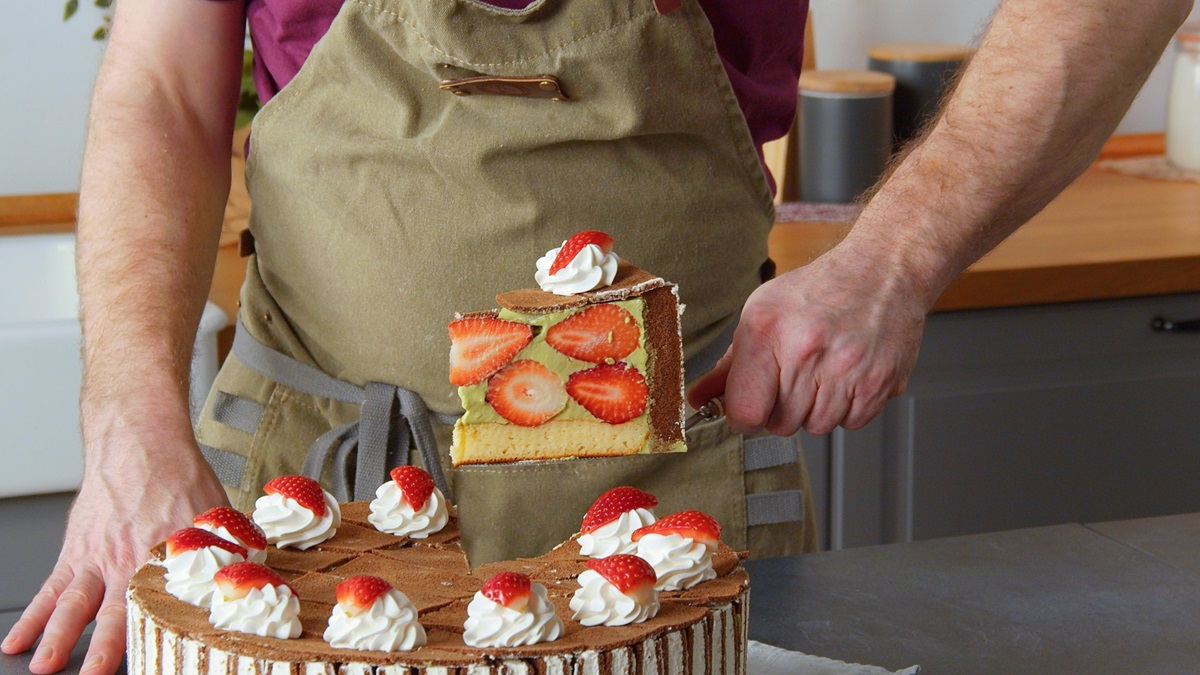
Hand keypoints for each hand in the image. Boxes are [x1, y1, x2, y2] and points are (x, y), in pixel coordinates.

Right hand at [1, 435, 227, 674]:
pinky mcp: (76, 551)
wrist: (142, 444)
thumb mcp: (217, 515)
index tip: (160, 658)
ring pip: (74, 604)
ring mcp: (97, 558)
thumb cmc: (180, 477)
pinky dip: (33, 615)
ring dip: (59, 637)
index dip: (161, 634)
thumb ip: (231, 551)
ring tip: (45, 667)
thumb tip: (260, 575)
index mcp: (165, 557)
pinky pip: (51, 588)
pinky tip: (19, 639)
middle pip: (113, 613)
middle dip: (103, 650)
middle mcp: (127, 561)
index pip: (163, 606)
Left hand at [688, 244, 929, 435]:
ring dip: (816, 409)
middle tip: (794, 376)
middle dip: (782, 408)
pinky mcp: (880, 381)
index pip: (745, 412)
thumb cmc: (818, 289)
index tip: (751, 403)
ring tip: (823, 371)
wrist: (882, 270)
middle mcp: (807, 351)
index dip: (744, 414)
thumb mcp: (761, 314)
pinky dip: (847, 408)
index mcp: (767, 332)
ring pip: (817, 427)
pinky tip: (846, 375)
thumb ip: (729, 364)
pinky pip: (852, 423)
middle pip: (781, 424)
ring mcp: (847, 369)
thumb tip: (699, 398)